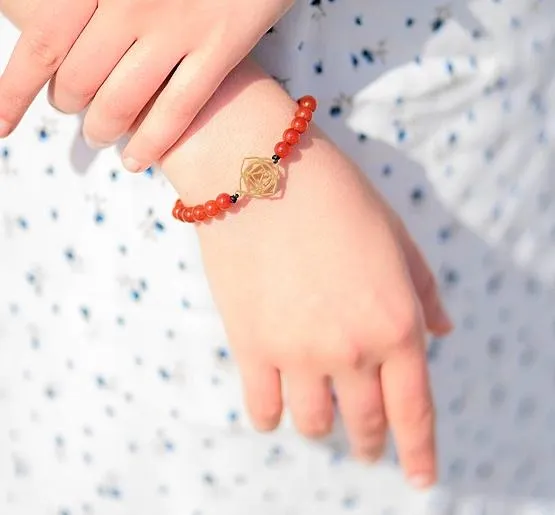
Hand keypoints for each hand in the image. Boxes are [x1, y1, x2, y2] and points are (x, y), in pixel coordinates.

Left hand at [0, 0, 293, 170]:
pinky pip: (177, 110)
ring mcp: (180, 24)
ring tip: (98, 135)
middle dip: (67, 105)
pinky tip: (136, 160)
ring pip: (124, 101)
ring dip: (102, 128)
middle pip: (81, 78)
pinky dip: (151, 144)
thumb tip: (41, 20)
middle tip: (70, 108)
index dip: (13, 91)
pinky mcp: (222, 45)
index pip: (44, 42)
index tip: (0, 125)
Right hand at [184, 126, 451, 487]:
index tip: (419, 476)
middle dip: (368, 442)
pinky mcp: (250, 345)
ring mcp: (297, 352)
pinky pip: (262, 407)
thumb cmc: (336, 195)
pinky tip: (275, 411)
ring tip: (321, 414)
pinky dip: (271, 417)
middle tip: (366, 447)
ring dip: (322, 425)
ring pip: (313, 422)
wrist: (262, 170)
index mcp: (396, 323)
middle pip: (364, 422)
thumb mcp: (396, 236)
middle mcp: (351, 349)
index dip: (420, 450)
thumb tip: (442, 332)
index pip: (414, 410)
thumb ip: (423, 290)